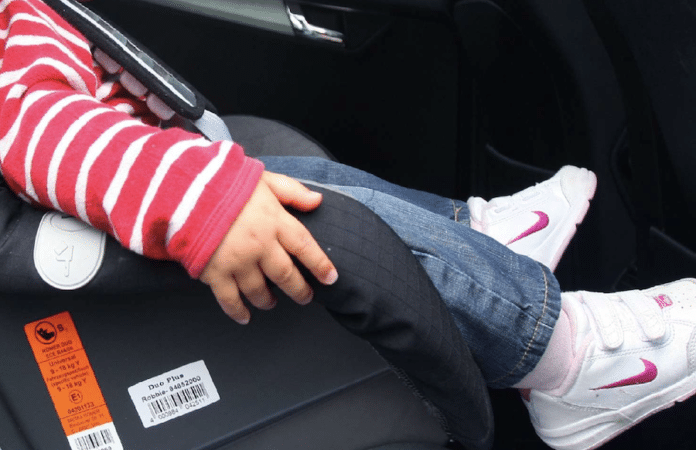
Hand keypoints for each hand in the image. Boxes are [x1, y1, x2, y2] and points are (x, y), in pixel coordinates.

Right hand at [200, 171, 337, 323]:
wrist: (183, 191)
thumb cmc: (223, 181)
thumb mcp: (263, 178)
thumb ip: (292, 191)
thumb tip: (317, 201)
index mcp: (274, 221)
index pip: (305, 247)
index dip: (320, 265)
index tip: (331, 278)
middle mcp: (260, 245)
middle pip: (286, 275)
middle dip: (299, 290)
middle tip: (305, 297)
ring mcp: (238, 261)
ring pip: (260, 290)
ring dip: (268, 300)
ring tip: (272, 303)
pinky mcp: (214, 272)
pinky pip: (230, 299)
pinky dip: (238, 311)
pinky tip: (245, 317)